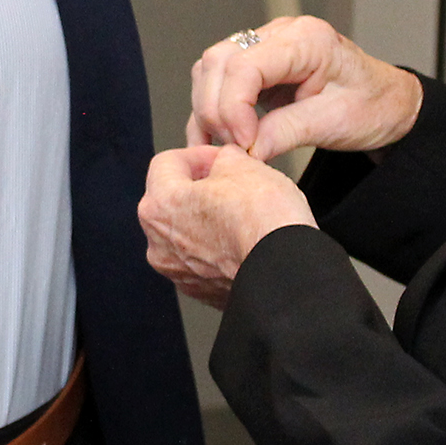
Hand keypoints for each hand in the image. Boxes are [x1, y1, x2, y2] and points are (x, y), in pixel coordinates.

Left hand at [140, 145, 318, 309]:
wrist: (286, 271)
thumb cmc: (263, 222)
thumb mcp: (243, 164)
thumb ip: (223, 157)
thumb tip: (225, 161)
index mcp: (160, 205)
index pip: (167, 163)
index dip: (199, 154)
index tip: (219, 158)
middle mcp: (159, 243)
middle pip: (170, 200)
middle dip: (198, 186)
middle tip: (230, 182)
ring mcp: (178, 271)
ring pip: (185, 233)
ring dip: (206, 219)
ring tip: (238, 213)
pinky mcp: (199, 291)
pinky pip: (201, 260)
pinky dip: (216, 249)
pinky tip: (240, 241)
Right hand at [187, 15, 425, 160]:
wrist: (387, 103)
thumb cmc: (372, 105)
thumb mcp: (334, 123)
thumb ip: (286, 132)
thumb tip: (246, 151)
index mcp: (307, 39)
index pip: (245, 65)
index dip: (233, 107)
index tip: (244, 143)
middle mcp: (280, 34)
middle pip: (218, 62)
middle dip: (216, 109)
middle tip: (235, 148)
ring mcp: (264, 46)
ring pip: (210, 69)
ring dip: (209, 109)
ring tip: (227, 146)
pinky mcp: (256, 65)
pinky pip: (217, 81)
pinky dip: (211, 111)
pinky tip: (216, 139)